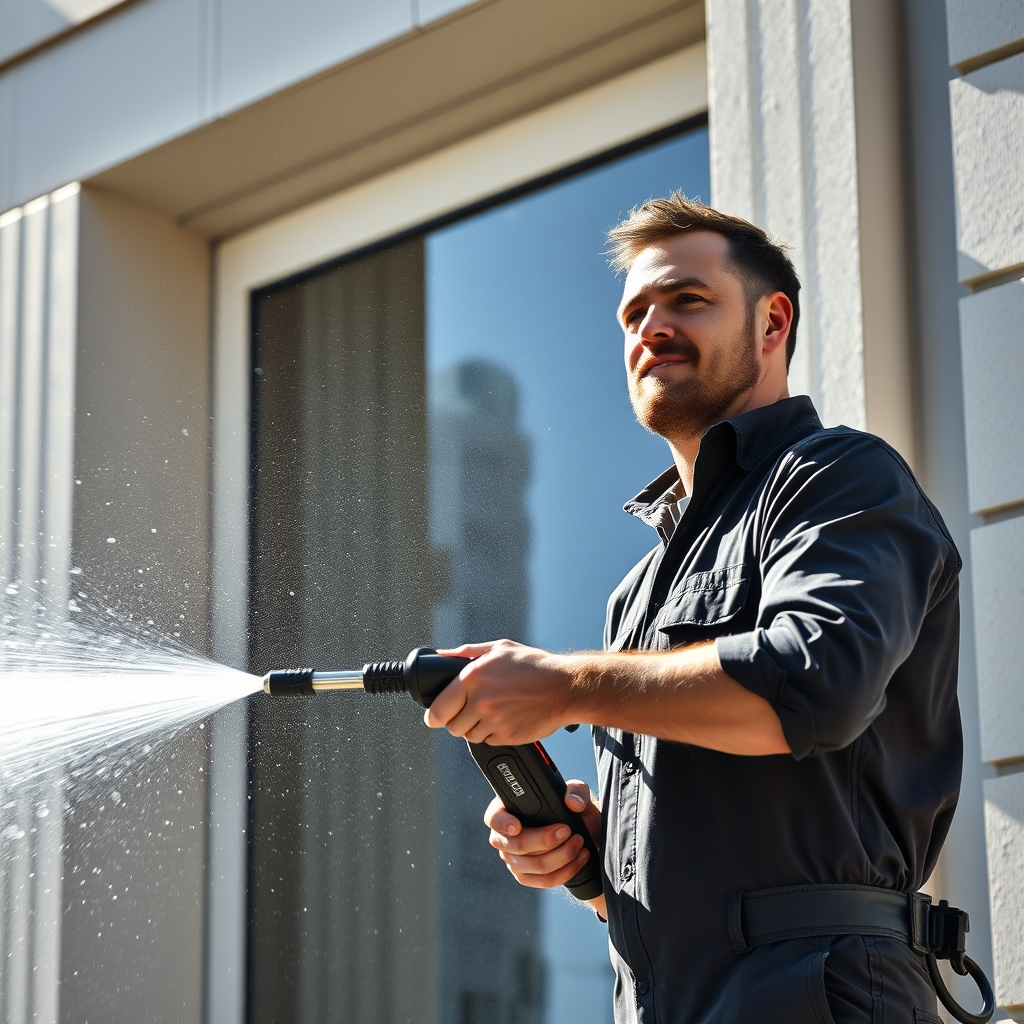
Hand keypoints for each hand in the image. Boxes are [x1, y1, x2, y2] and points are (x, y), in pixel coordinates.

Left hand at [425, 639, 573, 744]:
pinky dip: (493, 734)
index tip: (436, 716)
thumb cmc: (535, 666)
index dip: (434, 716)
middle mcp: (480, 701)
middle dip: (457, 721)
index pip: (438, 710)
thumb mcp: (500, 648)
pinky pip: (488, 742)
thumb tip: (443, 656)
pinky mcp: (507, 736)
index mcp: (473, 678)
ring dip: (475, 728)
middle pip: (452, 727)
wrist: (565, 687)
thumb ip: (467, 652)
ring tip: (491, 713)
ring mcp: (494, 721)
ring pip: (469, 736)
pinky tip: (504, 718)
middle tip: (468, 712)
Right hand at [485, 780, 605, 917]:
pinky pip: (544, 881)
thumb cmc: (571, 809)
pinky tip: (579, 858)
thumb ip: (576, 791)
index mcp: (508, 810)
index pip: (494, 818)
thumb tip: (572, 802)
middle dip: (545, 840)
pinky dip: (566, 871)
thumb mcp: (577, 792)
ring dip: (562, 856)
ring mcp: (513, 859)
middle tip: (567, 830)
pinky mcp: (527, 877)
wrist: (582, 832)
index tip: (517, 827)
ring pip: (534, 865)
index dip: (503, 824)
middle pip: (517, 845)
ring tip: (578, 842)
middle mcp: (505, 837)